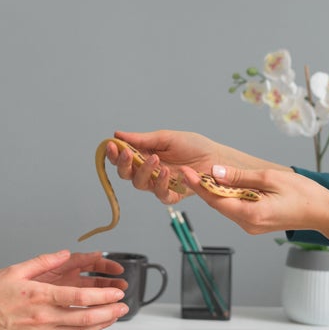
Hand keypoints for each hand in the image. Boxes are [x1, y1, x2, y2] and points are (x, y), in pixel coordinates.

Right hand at [0, 250, 127, 329]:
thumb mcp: (15, 270)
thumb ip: (43, 262)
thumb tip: (64, 253)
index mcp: (40, 296)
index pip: (80, 296)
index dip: (103, 295)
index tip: (116, 293)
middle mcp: (42, 317)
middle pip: (85, 317)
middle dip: (109, 312)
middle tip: (123, 307)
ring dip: (99, 326)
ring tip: (111, 319)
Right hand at [108, 130, 277, 203]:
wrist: (217, 157)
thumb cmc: (194, 146)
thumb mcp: (167, 138)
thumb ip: (143, 139)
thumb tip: (117, 134)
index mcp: (145, 155)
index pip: (123, 158)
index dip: (114, 153)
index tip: (111, 145)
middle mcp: (149, 171)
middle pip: (126, 174)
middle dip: (123, 164)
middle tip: (127, 153)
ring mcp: (160, 184)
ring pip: (140, 185)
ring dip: (143, 171)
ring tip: (154, 159)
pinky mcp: (173, 195)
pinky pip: (161, 194)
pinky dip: (161, 184)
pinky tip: (166, 172)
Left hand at [178, 165, 328, 242]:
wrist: (323, 212)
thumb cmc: (303, 194)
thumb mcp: (270, 178)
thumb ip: (241, 177)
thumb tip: (216, 172)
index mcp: (251, 214)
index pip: (216, 200)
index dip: (199, 185)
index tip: (186, 172)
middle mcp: (248, 224)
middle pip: (218, 204)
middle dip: (204, 188)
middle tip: (189, 169)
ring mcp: (251, 226)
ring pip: (226, 206)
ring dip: (216, 192)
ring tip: (202, 175)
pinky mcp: (255, 223)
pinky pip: (236, 209)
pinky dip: (229, 197)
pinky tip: (225, 184)